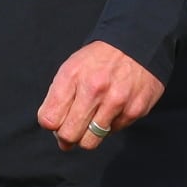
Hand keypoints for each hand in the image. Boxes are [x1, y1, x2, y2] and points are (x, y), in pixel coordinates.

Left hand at [37, 41, 165, 150]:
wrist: (137, 44)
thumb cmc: (99, 59)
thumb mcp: (72, 67)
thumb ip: (58, 97)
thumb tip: (55, 131)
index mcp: (72, 76)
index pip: (49, 119)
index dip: (51, 124)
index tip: (57, 121)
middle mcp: (94, 89)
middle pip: (69, 136)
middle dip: (67, 138)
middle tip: (72, 129)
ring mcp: (116, 101)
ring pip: (90, 142)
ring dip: (87, 135)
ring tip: (92, 119)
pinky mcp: (134, 110)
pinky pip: (112, 132)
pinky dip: (109, 125)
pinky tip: (112, 109)